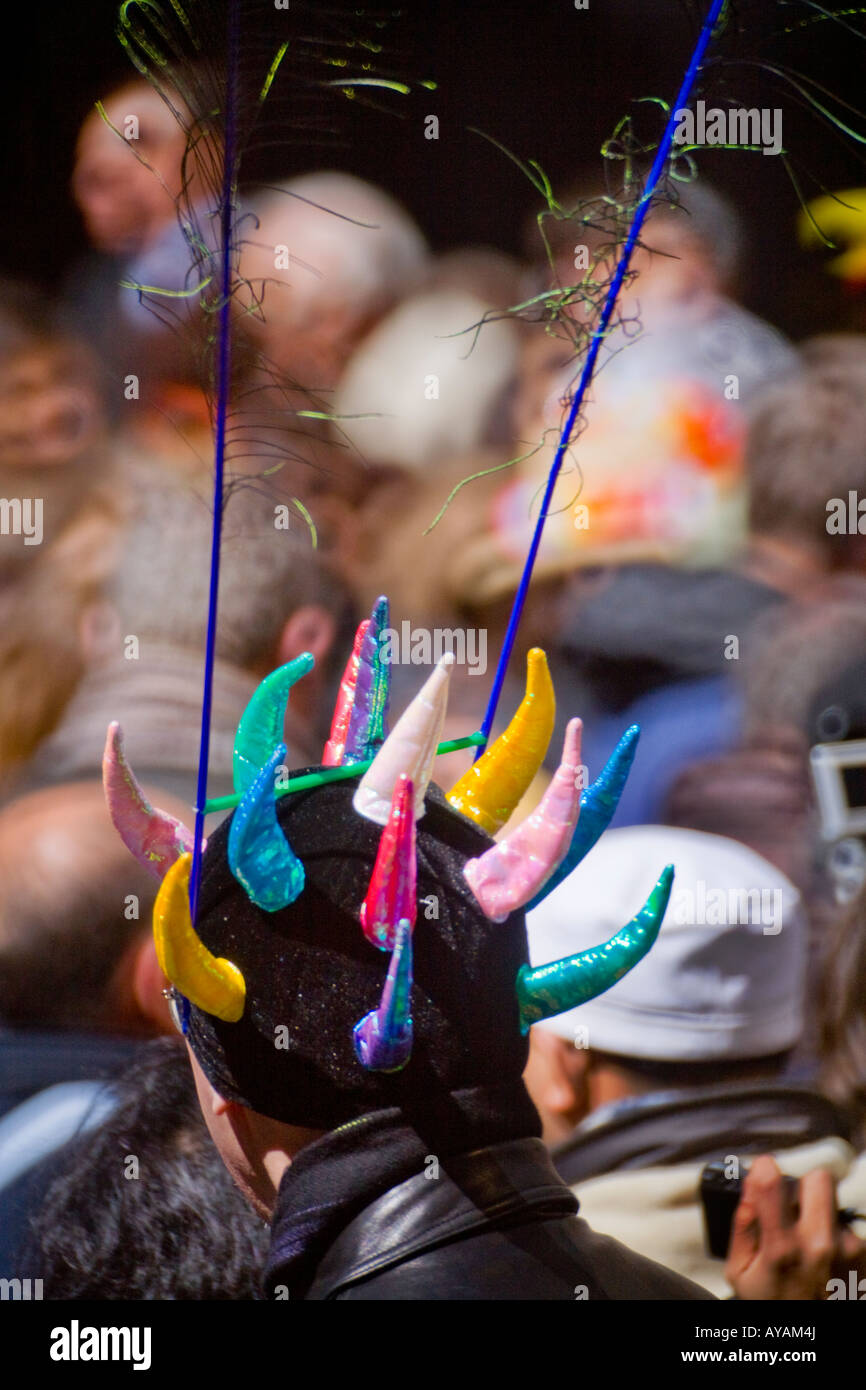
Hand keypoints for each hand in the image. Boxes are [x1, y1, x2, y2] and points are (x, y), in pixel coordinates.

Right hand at [725, 1154, 864, 1299]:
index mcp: (782, 1248)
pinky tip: (822, 1256)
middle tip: (790, 1210)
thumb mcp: (740, 1274)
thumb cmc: (776, 1304)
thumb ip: (742, 1227)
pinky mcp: (864, 1255)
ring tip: (806, 1242)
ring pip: (833, 1203)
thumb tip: (749, 1188)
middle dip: (802, 1188)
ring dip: (819, 1214)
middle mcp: (820, 1244)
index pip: (773, 1182)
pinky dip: (833, 1234)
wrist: (811, 1339)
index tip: (762, 1173)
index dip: (764, 1170)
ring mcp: (848, 1248)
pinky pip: (845, 1225)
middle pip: (817, 1179)